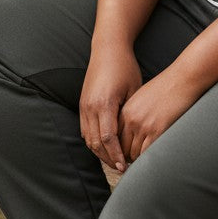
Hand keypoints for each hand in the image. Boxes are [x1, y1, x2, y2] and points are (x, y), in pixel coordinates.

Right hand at [80, 49, 142, 172]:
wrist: (107, 49)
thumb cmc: (125, 67)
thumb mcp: (134, 90)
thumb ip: (130, 114)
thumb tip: (135, 138)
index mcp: (104, 104)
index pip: (109, 138)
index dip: (116, 155)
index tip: (125, 166)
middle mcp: (90, 107)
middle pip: (96, 143)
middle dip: (108, 158)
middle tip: (121, 168)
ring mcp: (84, 105)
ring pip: (88, 138)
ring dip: (100, 152)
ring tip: (114, 161)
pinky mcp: (82, 104)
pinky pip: (85, 130)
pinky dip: (94, 142)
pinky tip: (105, 148)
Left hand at [118, 68, 202, 162]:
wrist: (182, 79)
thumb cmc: (167, 87)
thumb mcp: (142, 98)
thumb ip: (133, 113)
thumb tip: (132, 131)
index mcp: (126, 111)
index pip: (114, 137)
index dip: (119, 149)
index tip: (124, 155)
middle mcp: (131, 119)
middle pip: (122, 148)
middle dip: (126, 157)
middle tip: (134, 163)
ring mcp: (143, 126)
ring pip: (133, 154)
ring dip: (138, 160)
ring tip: (144, 162)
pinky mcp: (157, 130)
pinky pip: (147, 153)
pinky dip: (148, 159)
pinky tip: (153, 158)